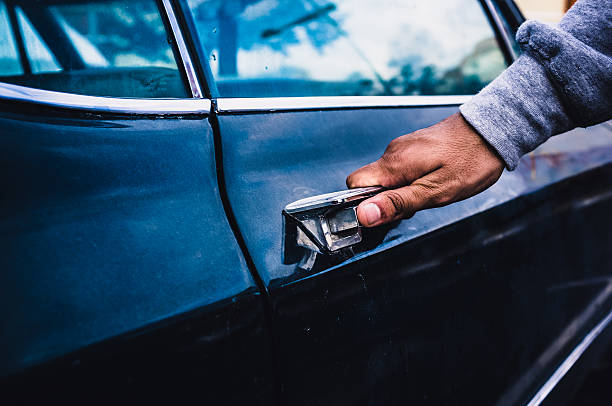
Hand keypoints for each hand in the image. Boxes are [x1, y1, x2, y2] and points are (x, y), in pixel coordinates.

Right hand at [346, 112, 504, 226]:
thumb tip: (364, 214)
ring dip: (401, 192)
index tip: (385, 213)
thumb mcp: (436, 191)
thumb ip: (398, 203)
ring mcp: (403, 148)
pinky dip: (410, 181)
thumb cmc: (470, 161)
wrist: (492, 130)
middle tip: (417, 204)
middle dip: (387, 201)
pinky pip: (400, 170)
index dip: (362, 203)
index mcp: (394, 164)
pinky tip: (433, 181)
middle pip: (370, 184)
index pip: (354, 185)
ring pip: (386, 179)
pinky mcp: (413, 147)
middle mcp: (393, 152)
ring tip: (431, 192)